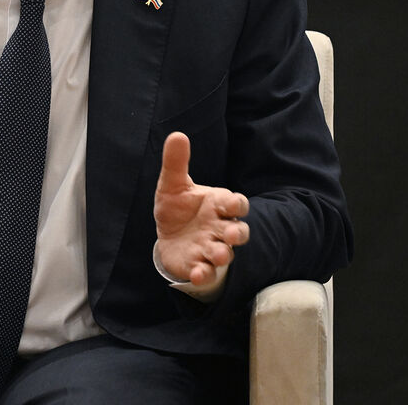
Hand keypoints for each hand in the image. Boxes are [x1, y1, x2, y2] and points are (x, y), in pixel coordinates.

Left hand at [154, 132, 250, 285]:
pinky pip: (207, 273)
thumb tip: (177, 134)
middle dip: (236, 234)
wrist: (169, 235)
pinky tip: (197, 273)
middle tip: (230, 235)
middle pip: (238, 232)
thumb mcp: (173, 184)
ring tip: (216, 254)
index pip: (236, 203)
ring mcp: (211, 248)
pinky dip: (204, 274)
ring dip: (222, 255)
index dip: (236, 203)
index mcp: (218, 205)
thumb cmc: (179, 207)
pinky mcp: (199, 266)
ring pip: (225, 254)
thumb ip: (176, 162)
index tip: (230, 203)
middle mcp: (220, 228)